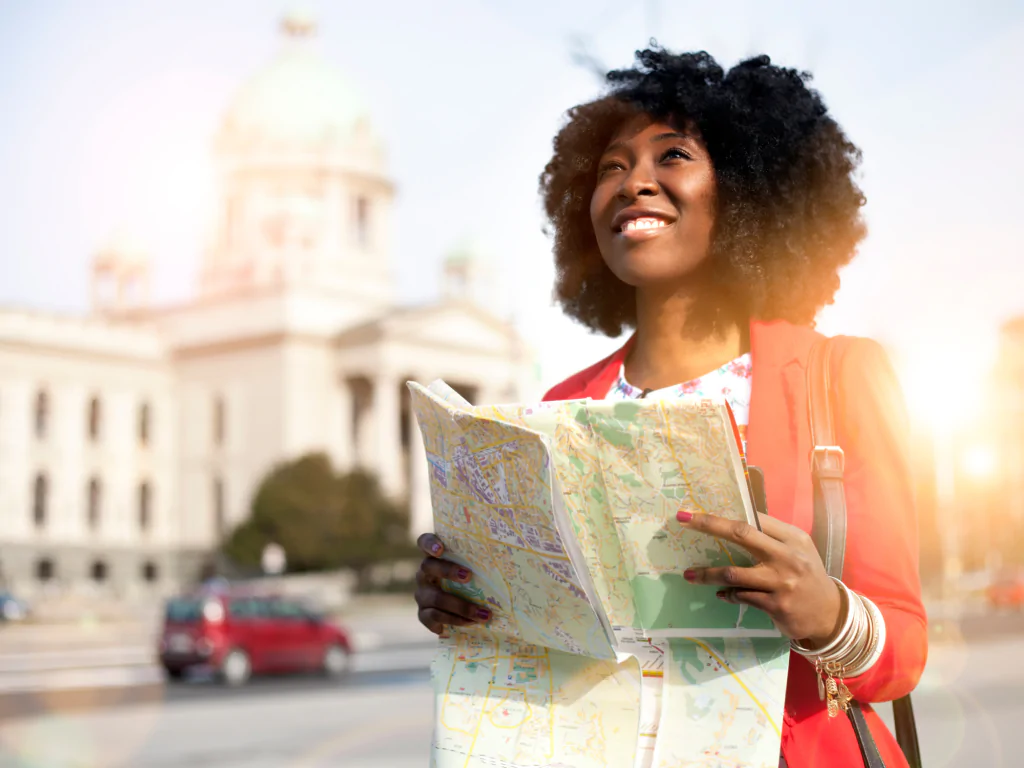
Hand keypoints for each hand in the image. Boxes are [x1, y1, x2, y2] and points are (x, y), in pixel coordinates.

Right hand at [414, 533, 491, 634]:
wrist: (458, 611)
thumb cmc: (471, 582)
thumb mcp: (474, 568)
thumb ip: (482, 557)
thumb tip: (515, 543)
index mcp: (434, 557)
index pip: (424, 542)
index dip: (429, 543)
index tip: (440, 549)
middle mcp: (424, 574)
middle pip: (428, 566)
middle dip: (448, 570)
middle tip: (468, 576)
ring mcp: (422, 594)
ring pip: (435, 597)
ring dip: (461, 606)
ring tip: (484, 614)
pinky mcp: (423, 614)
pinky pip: (434, 617)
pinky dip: (454, 621)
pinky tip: (469, 624)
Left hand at [676, 511, 842, 645]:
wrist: (831, 614)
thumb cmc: (807, 575)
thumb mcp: (797, 550)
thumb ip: (771, 537)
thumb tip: (733, 524)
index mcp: (792, 537)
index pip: (754, 518)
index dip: (726, 513)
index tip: (698, 511)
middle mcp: (787, 556)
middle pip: (741, 534)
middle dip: (709, 525)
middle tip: (684, 520)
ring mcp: (781, 582)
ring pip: (734, 573)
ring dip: (708, 574)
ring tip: (689, 575)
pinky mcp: (776, 605)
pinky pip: (742, 596)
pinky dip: (728, 594)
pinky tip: (721, 594)